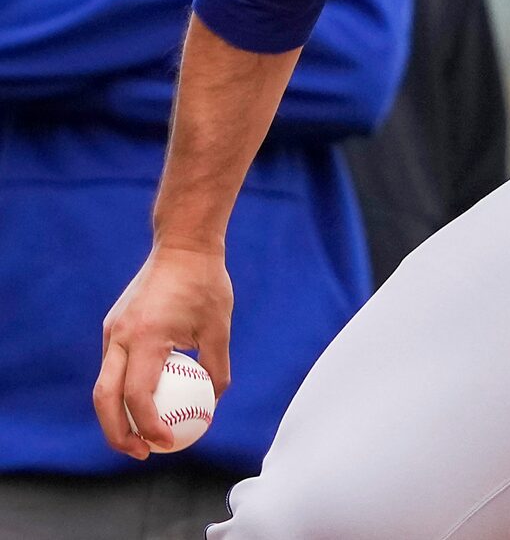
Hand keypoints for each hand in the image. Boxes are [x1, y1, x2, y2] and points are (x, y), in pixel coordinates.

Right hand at [94, 244, 232, 459]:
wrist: (183, 243)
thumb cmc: (205, 283)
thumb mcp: (219, 328)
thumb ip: (216, 369)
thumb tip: (211, 406)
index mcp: (146, 336)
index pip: (137, 397)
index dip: (149, 427)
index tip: (167, 444)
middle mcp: (120, 334)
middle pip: (105, 399)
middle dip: (118, 434)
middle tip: (142, 453)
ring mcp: (113, 328)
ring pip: (104, 384)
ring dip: (116, 415)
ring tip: (141, 435)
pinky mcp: (113, 324)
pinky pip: (112, 365)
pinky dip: (121, 389)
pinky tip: (144, 400)